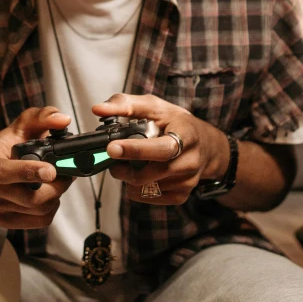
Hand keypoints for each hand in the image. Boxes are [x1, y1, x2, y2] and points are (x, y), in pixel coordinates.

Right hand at [0, 106, 74, 228]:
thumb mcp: (26, 122)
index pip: (3, 172)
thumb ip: (44, 116)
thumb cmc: (13, 141)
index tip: (51, 170)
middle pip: (26, 197)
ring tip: (59, 181)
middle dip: (54, 186)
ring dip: (55, 196)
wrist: (0, 160)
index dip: (27, 173)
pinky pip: (37, 222)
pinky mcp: (5, 220)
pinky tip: (50, 195)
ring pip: (35, 210)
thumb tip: (63, 120)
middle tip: (68, 174)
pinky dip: (51, 209)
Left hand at [91, 94, 227, 204]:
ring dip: (128, 176)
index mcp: (186, 135)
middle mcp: (190, 162)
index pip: (160, 148)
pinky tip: (141, 171)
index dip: (135, 150)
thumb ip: (125, 104)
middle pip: (149, 173)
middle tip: (112, 155)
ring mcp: (187, 182)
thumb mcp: (154, 106)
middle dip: (124, 167)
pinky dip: (136, 186)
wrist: (205, 145)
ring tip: (129, 161)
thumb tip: (98, 109)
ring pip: (145, 187)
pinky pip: (147, 197)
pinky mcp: (181, 196)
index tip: (111, 147)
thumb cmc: (176, 122)